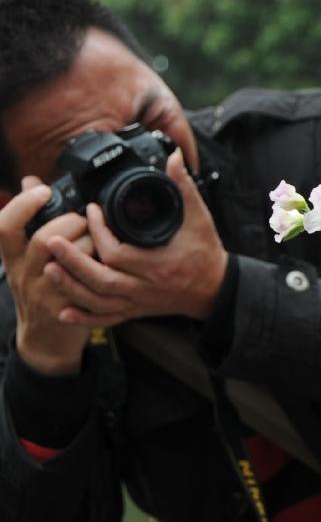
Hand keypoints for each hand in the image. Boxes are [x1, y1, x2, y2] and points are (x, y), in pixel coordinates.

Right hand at [0, 178, 95, 375]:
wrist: (45, 340)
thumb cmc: (42, 287)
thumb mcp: (27, 256)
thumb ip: (31, 218)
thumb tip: (30, 181)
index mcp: (14, 257)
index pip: (4, 226)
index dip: (21, 205)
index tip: (42, 189)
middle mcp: (25, 274)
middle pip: (44, 240)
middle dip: (71, 223)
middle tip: (87, 219)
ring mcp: (45, 293)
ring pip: (67, 261)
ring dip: (89, 243)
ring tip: (100, 239)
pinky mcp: (66, 309)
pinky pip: (85, 283)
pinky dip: (99, 268)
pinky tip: (109, 262)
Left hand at [44, 149, 228, 325]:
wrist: (216, 288)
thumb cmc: (206, 252)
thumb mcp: (199, 217)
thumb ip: (184, 186)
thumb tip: (174, 157)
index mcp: (158, 264)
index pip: (118, 252)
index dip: (98, 232)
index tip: (90, 211)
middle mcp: (146, 286)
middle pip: (100, 280)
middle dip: (73, 261)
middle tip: (52, 241)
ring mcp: (140, 301)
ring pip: (98, 301)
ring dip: (71, 286)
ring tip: (49, 267)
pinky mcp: (137, 310)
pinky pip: (107, 318)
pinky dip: (85, 317)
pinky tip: (64, 310)